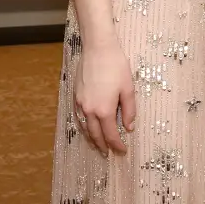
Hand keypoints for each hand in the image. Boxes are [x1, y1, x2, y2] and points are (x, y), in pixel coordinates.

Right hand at [74, 40, 135, 155]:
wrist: (98, 49)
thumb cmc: (116, 66)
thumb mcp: (128, 88)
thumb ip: (129, 110)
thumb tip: (129, 127)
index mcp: (104, 110)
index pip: (111, 135)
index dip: (117, 145)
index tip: (123, 151)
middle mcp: (89, 111)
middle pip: (95, 135)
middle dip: (103, 146)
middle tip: (108, 154)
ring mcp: (80, 104)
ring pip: (84, 128)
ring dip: (91, 139)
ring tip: (98, 146)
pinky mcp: (75, 96)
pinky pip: (78, 118)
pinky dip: (83, 127)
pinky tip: (87, 128)